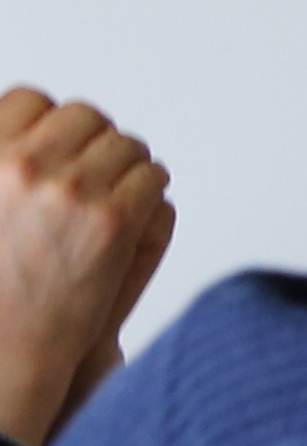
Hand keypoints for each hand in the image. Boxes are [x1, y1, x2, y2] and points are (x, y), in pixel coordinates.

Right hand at [0, 86, 171, 445]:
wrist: (5, 346)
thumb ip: (2, 164)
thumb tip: (25, 125)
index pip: (31, 100)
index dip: (49, 123)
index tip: (58, 145)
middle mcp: (23, 164)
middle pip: (85, 116)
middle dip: (94, 141)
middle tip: (96, 170)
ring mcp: (72, 189)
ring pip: (126, 144)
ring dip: (127, 166)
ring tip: (115, 194)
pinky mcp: (115, 220)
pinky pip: (152, 177)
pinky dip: (149, 190)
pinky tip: (134, 212)